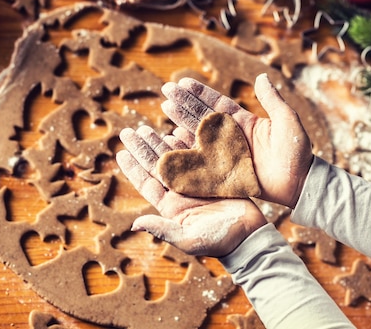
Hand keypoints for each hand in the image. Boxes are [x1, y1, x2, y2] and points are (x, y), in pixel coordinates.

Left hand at [116, 125, 266, 256]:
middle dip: (143, 148)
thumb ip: (163, 229)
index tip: (121, 152)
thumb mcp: (188, 239)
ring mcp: (196, 182)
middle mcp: (180, 192)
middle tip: (130, 131)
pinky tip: (178, 129)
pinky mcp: (213, 175)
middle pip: (157, 165)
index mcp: (171, 206)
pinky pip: (197, 155)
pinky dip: (187, 142)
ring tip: (148, 128)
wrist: (249, 237)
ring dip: (161, 142)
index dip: (133, 168)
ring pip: (175, 157)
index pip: (147, 183)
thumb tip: (134, 224)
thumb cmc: (218, 242)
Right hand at [161, 73, 313, 208]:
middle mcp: (230, 136)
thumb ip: (272, 100)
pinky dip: (186, 149)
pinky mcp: (222, 172)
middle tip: (166, 90)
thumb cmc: (297, 151)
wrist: (299, 183)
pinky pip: (200, 159)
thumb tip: (261, 76)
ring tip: (165, 108)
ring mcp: (224, 154)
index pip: (216, 103)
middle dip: (183, 103)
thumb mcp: (286, 120)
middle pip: (202, 116)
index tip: (182, 82)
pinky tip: (171, 139)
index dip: (199, 93)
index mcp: (243, 122)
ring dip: (181, 122)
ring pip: (197, 135)